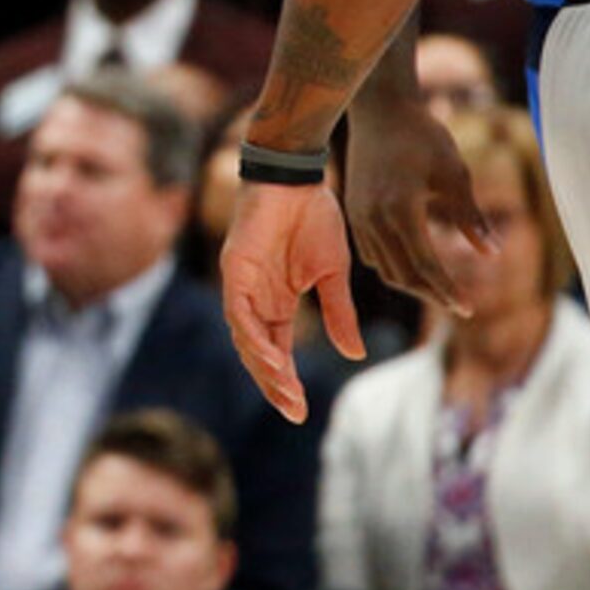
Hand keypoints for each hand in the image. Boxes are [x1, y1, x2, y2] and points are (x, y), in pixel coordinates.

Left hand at [219, 176, 364, 422]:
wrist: (298, 177)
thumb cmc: (314, 218)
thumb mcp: (333, 274)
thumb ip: (339, 313)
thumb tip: (354, 355)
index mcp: (276, 303)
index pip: (276, 352)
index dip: (285, 382)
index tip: (301, 412)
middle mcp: (255, 299)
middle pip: (258, 353)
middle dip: (274, 384)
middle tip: (294, 412)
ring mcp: (242, 284)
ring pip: (245, 337)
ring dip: (264, 366)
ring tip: (286, 391)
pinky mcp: (235, 269)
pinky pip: (238, 310)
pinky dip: (252, 335)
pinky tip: (270, 357)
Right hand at [345, 89, 493, 312]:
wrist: (379, 109)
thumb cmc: (422, 136)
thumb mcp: (455, 172)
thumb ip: (471, 217)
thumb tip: (494, 253)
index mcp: (400, 210)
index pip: (424, 265)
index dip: (447, 291)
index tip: (467, 308)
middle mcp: (374, 218)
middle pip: (401, 274)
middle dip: (431, 294)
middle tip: (459, 304)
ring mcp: (359, 217)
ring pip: (384, 268)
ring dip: (411, 283)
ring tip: (439, 288)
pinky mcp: (353, 212)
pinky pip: (371, 253)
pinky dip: (393, 266)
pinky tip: (413, 263)